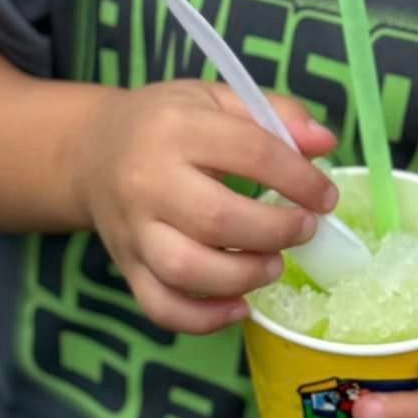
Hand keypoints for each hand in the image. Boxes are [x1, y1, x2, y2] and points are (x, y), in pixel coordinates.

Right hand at [76, 81, 339, 335]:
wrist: (91, 151)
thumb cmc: (165, 123)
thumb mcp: (216, 99)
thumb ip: (275, 114)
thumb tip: (325, 143)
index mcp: (177, 128)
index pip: (250, 153)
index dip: (299, 179)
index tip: (325, 196)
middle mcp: (148, 181)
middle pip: (217, 219)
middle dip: (276, 231)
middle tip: (304, 229)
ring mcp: (133, 230)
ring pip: (187, 270)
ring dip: (244, 276)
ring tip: (273, 265)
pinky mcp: (126, 266)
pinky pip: (161, 307)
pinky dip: (205, 318)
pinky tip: (240, 306)